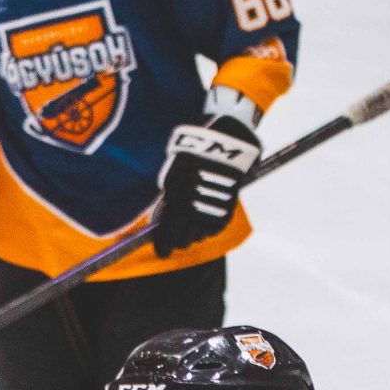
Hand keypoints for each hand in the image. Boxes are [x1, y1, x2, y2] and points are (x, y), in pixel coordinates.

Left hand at [152, 114, 260, 256]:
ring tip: (190, 223)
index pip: (169, 230)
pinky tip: (204, 216)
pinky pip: (215, 227)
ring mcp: (214, 207)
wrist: (226, 136)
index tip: (162, 252)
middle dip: (177, 239)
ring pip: (200, 235)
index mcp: (179, 195)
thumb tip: (160, 221)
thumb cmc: (194, 148)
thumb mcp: (174, 170)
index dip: (163, 244)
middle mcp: (197, 204)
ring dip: (193, 233)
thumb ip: (169, 197)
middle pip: (184, 238)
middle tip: (174, 238)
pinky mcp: (228, 207)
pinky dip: (208, 226)